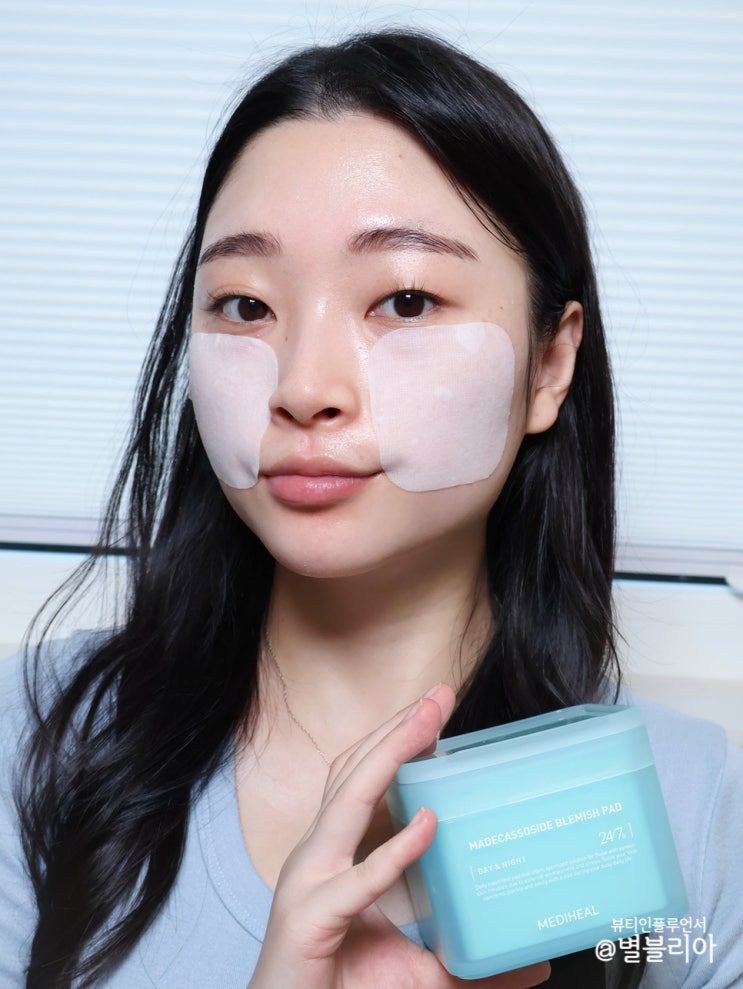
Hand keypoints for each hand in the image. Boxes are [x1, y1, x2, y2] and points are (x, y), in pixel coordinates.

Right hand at [249, 684, 550, 988]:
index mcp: (336, 853)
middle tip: (438, 695)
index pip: (362, 779)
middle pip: (353, 771)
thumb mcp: (419, 971)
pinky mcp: (309, 918)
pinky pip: (356, 879)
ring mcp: (308, 881)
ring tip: (426, 725)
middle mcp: (318, 855)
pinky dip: (392, 849)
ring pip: (347, 802)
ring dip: (388, 757)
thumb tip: (535, 964)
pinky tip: (426, 825)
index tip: (434, 712)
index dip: (394, 740)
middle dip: (396, 729)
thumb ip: (471, 964)